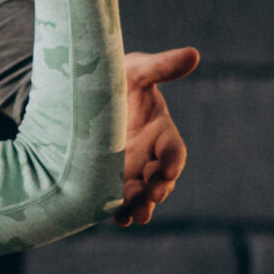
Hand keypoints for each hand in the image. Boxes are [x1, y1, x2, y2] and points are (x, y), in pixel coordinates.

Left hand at [115, 47, 197, 226]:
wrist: (81, 94)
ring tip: (138, 216)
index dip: (172, 160)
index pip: (173, 150)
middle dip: (158, 189)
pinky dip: (120, 210)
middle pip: (160, 179)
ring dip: (141, 205)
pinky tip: (118, 218)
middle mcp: (148, 154)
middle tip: (153, 197)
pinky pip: (117, 199)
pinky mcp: (109, 178)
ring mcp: (130, 170)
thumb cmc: (114, 79)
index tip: (168, 169)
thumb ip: (160, 66)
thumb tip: (193, 54)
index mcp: (160, 131)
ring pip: (141, 194)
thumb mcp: (135, 70)